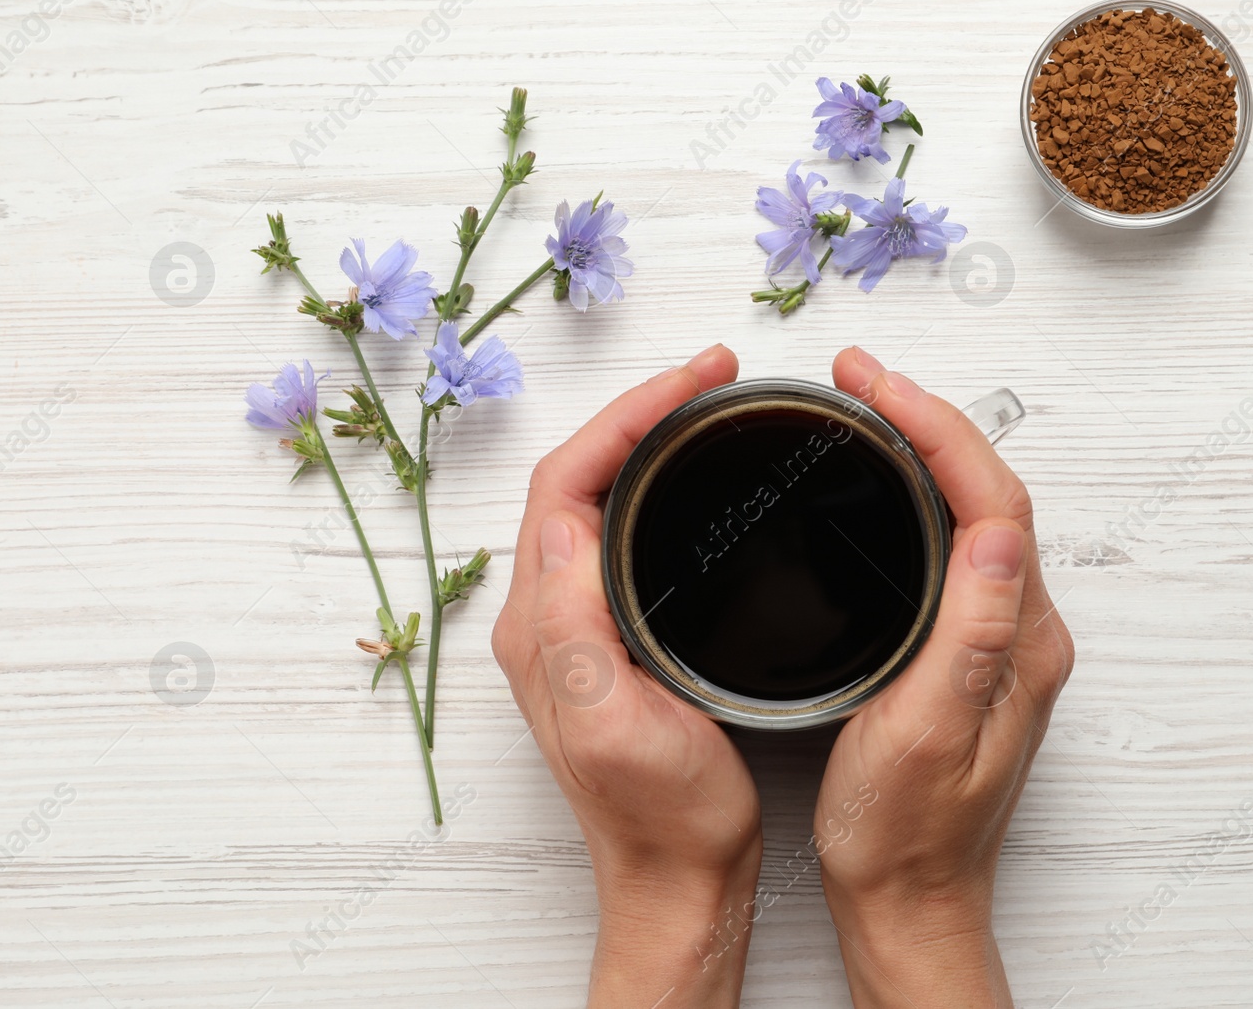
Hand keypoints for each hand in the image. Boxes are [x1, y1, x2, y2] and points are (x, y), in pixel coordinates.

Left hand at [491, 344, 762, 1008]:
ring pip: (600, 500)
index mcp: (542, 625)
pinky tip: (695, 481)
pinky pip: (622, 535)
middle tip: (710, 375)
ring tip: (705, 406)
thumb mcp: (614, 723)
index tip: (694, 381)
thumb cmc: (661, 815)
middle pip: (579, 477)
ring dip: (646, 441)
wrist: (681, 877)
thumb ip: (574, 626)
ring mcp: (579, 627)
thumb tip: (560, 526)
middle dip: (640, 412)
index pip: (567, 485)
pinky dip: (657, 488)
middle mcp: (548, 617)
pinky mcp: (615, 640)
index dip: (627, 419)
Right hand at [812, 347, 1074, 1008]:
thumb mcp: (926, 734)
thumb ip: (971, 636)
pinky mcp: (973, 652)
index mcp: (1019, 643)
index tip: (873, 384)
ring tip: (869, 405)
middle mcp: (1024, 633)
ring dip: (928, 448)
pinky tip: (886, 484)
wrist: (909, 898)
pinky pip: (959, 545)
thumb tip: (999, 536)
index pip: (992, 500)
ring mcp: (1001, 641)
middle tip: (859, 376)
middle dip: (929, 417)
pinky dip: (923, 495)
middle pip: (990, 490)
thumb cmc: (905, 833)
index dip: (935, 427)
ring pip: (975, 511)